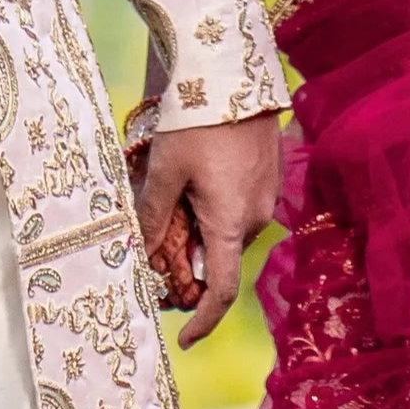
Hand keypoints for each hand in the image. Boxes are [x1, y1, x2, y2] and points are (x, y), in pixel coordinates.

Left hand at [131, 110, 283, 346]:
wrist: (233, 70)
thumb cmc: (197, 121)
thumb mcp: (164, 171)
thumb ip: (152, 218)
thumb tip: (138, 257)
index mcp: (233, 224)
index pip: (221, 292)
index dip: (202, 321)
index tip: (182, 338)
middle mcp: (258, 216)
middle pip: (219, 257)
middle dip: (187, 259)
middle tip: (154, 241)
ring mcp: (269, 194)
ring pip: (229, 229)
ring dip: (201, 227)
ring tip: (172, 193)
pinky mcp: (271, 173)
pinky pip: (241, 205)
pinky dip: (216, 206)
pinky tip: (195, 176)